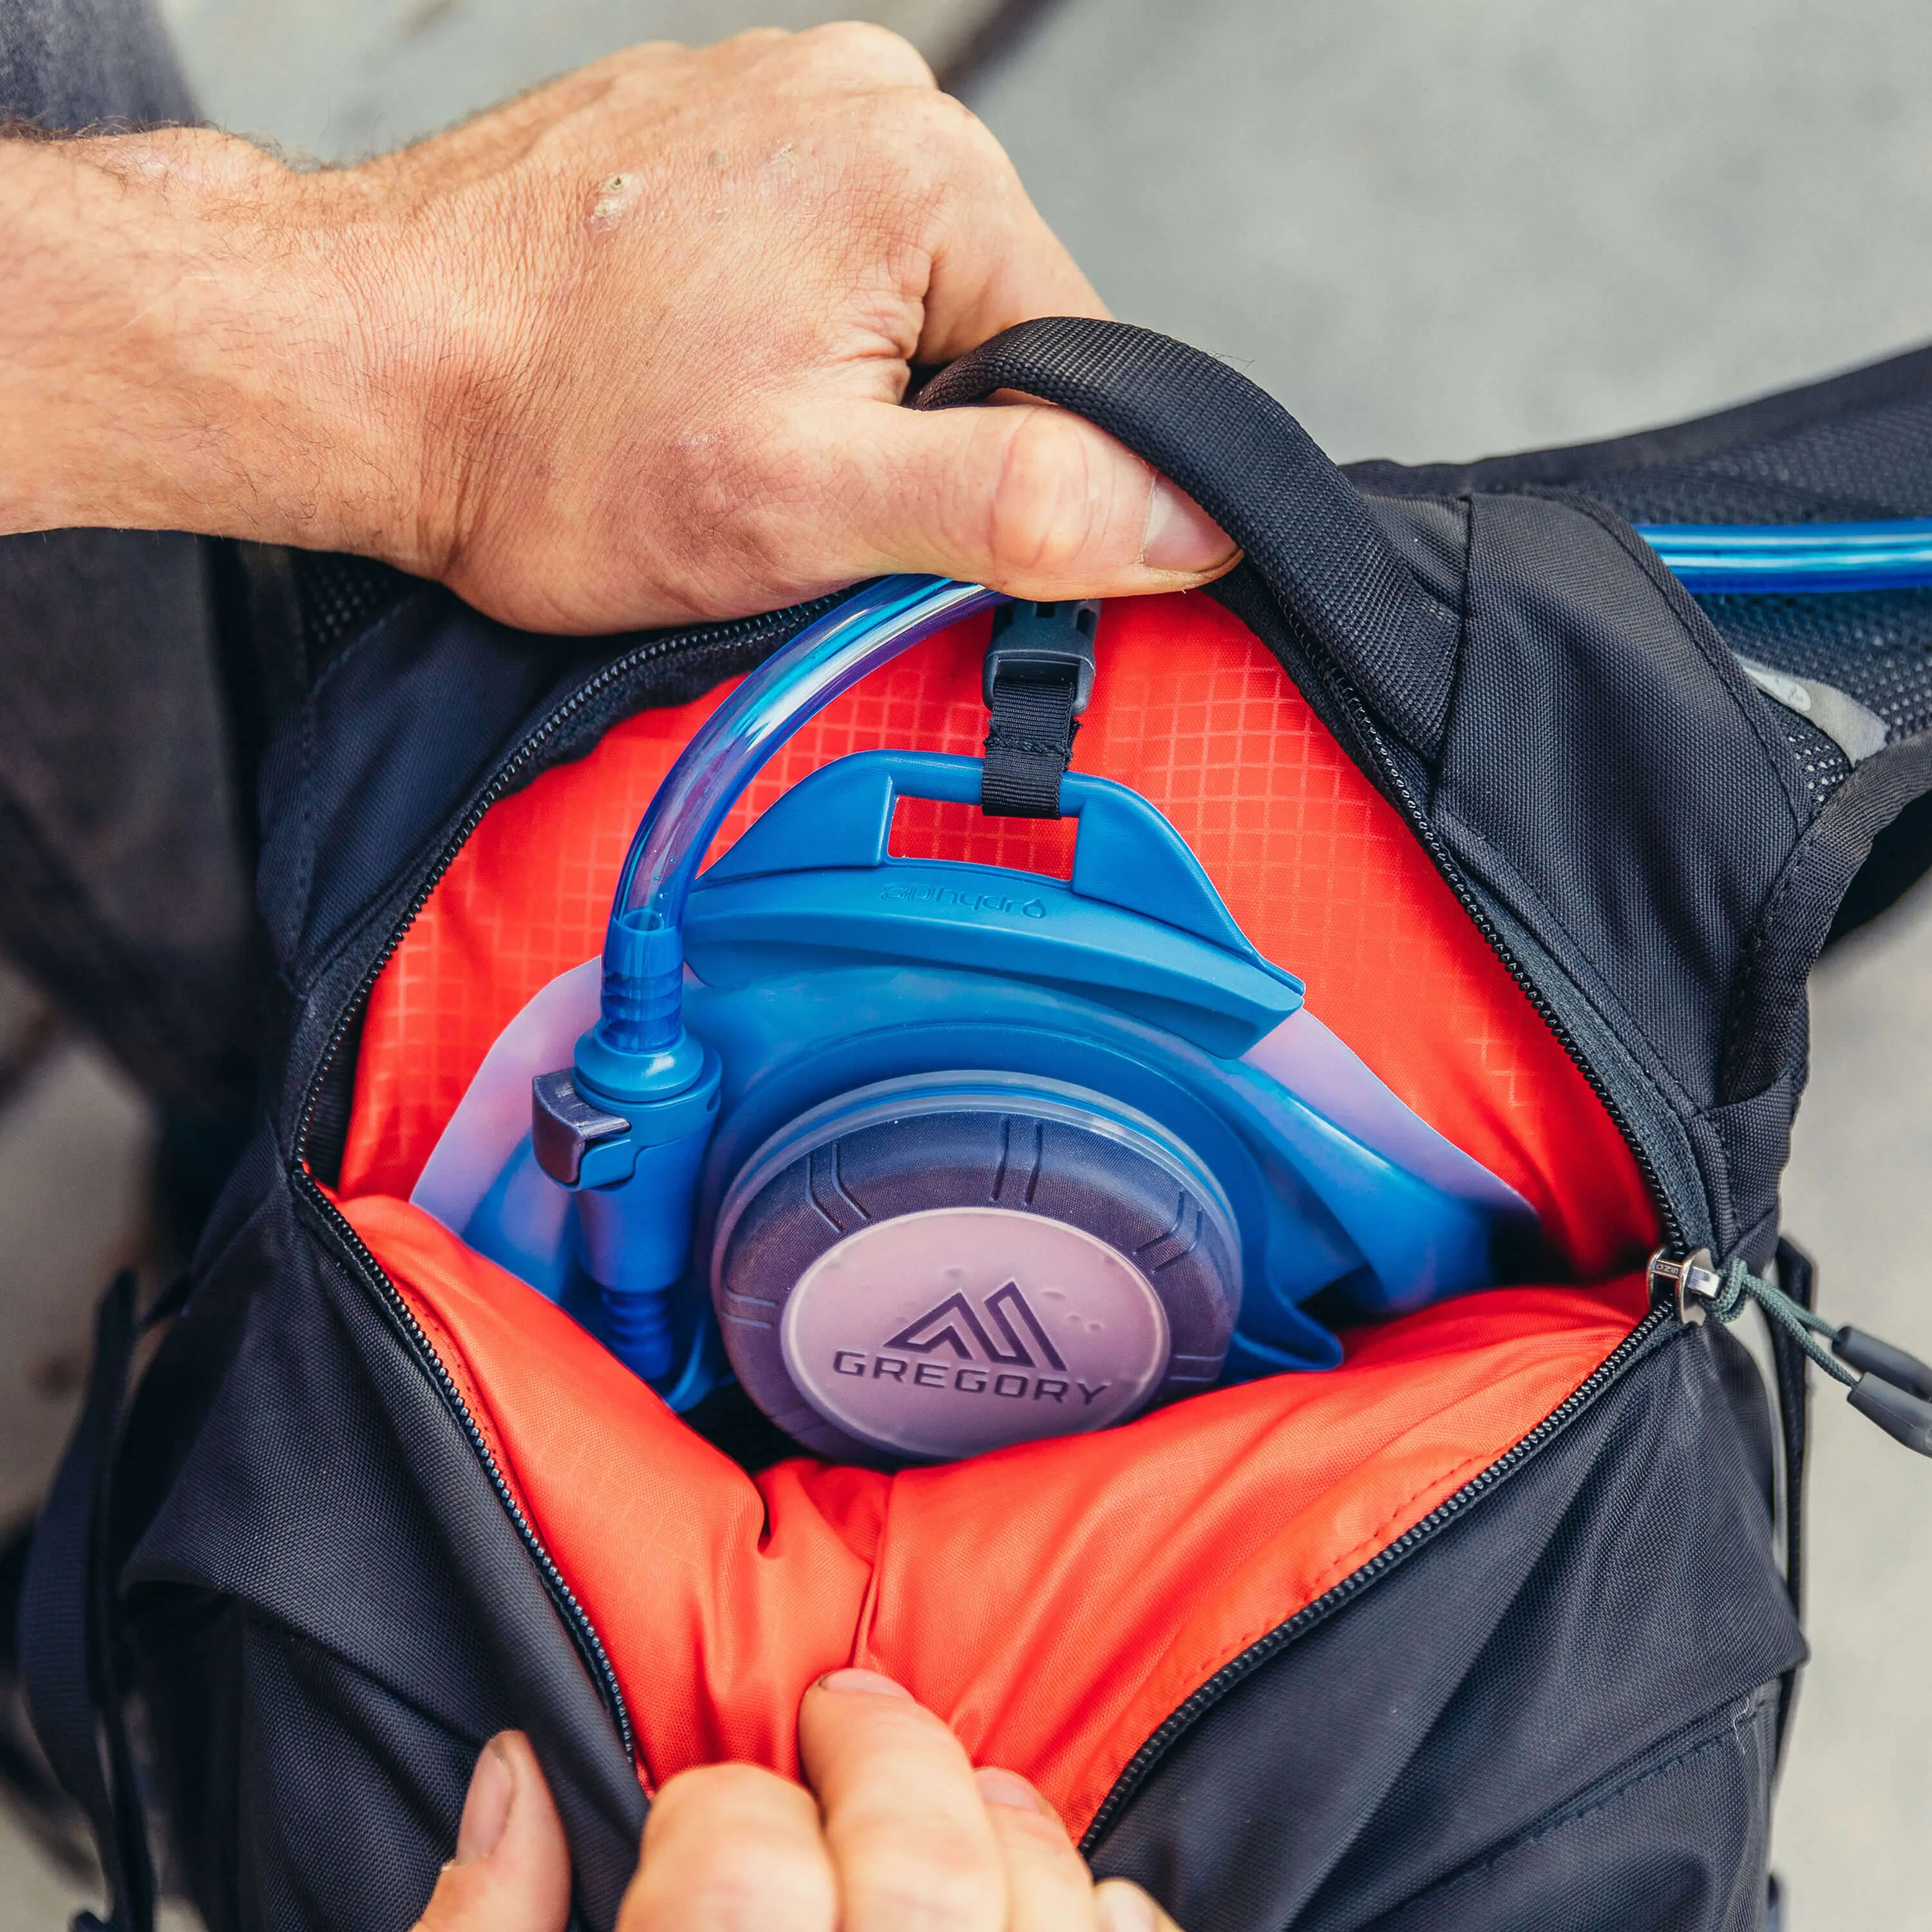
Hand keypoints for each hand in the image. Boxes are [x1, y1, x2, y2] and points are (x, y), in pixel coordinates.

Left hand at [0, 26, 1232, 631]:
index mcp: (923, 172)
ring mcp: (779, 99)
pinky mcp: (714, 130)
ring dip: (840, 389)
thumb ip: (1020, 504)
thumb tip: (1189, 516)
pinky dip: (776, 334)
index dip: (1003, 483)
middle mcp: (863, 99)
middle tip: (776, 480)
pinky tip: (685, 370)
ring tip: (712, 420)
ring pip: (902, 302)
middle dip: (910, 435)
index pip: (1075, 366)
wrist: (352, 364)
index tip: (881, 522)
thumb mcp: (808, 506)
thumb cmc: (548, 438)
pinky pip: (816, 258)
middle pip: (991, 329)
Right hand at [415, 1669, 1180, 1931]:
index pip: (733, 1865)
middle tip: (844, 1720)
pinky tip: (1055, 1900)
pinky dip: (1109, 1914)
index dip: (713, 1809)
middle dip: (877, 1750)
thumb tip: (509, 1778)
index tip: (706, 1813)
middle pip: (913, 1862)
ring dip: (1001, 1820)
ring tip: (953, 1798)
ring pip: (1047, 1908)